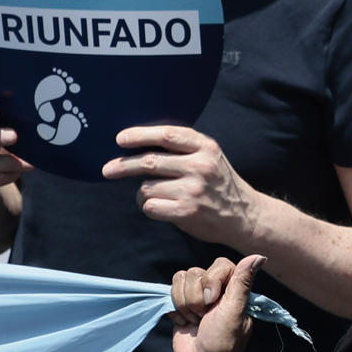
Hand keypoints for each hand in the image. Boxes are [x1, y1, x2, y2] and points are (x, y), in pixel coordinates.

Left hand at [103, 126, 258, 245]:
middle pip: (150, 161)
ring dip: (144, 193)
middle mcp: (200, 166)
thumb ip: (184, 148)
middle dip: (123, 166)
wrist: (244, 216)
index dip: (140, 135)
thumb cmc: (220, 184)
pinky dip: (150, 208)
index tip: (121, 139)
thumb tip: (140, 143)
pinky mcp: (186, 211)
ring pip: (147, 187)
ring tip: (157, 196)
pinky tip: (162, 208)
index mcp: (206, 147)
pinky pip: (150, 206)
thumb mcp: (211, 157)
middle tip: (107, 170)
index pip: (167, 135)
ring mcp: (193, 189)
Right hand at [170, 255, 265, 351]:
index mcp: (234, 288)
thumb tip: (260, 256)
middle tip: (204, 317)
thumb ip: (242, 283)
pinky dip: (175, 310)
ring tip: (195, 321)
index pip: (220, 264)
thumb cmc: (223, 342)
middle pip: (196, 272)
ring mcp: (196, 295)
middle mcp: (216, 288)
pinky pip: (170, 291)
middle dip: (197, 298)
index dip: (212, 281)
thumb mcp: (235, 312)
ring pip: (181, 279)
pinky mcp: (180, 304)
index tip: (213, 303)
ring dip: (185, 305)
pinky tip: (185, 323)